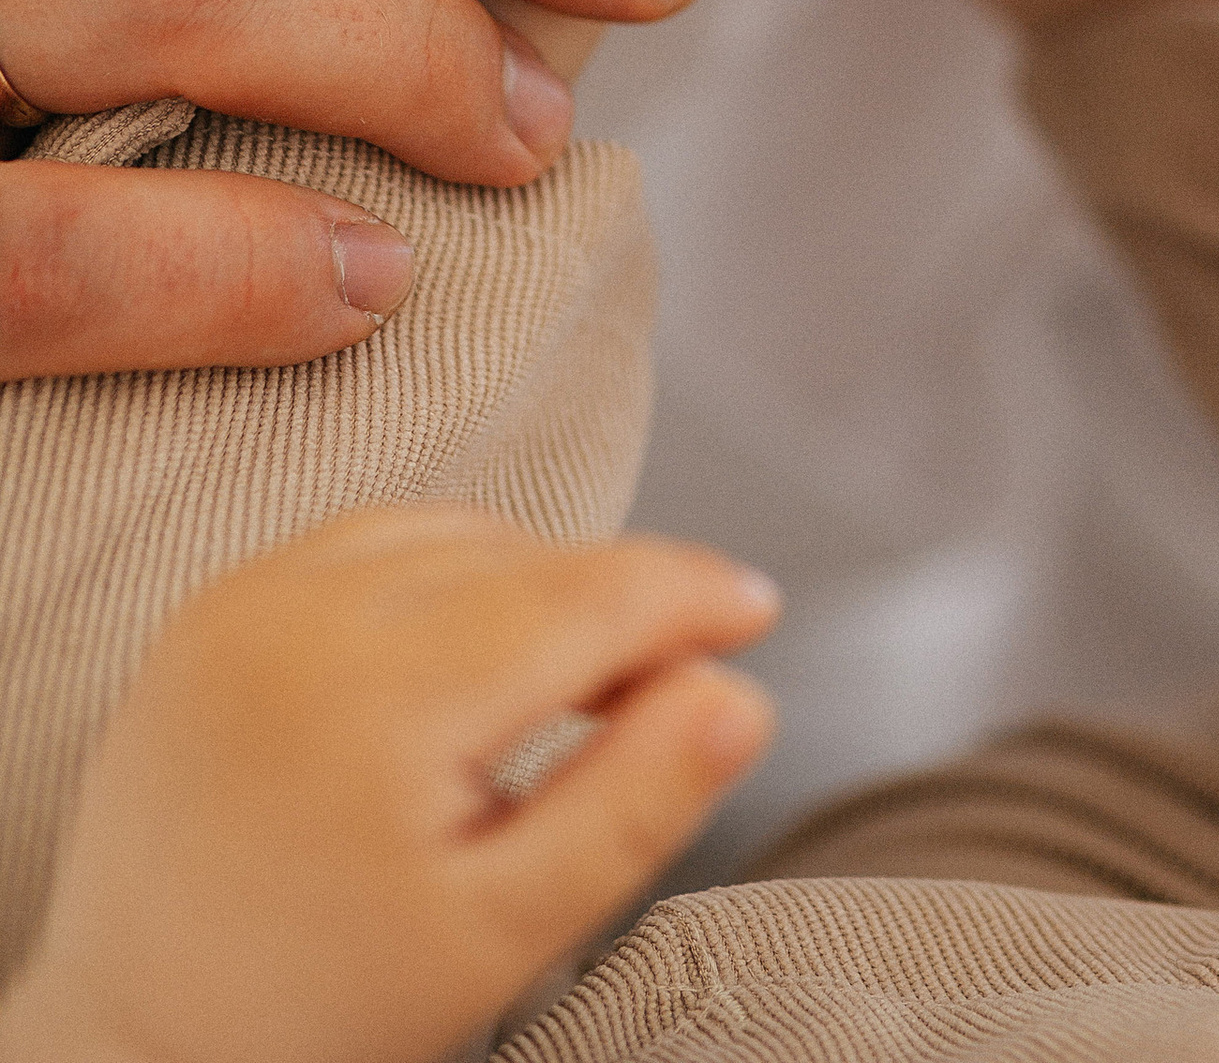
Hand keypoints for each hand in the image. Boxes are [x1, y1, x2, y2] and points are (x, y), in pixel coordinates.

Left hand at [0, 506, 778, 1062]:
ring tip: (558, 692)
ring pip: (455, 534)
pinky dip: (440, 572)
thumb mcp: (505, 935)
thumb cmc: (317, 1016)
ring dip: (530, 582)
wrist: (132, 1045)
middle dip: (615, 606)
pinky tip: (463, 656)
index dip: (692, 593)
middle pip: (528, 558)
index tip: (759, 610)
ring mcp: (244, 604)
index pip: (587, 593)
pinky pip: (366, 540)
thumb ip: (635, 805)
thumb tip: (741, 692)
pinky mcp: (208, 609)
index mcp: (383, 699)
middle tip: (659, 698)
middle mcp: (302, 620)